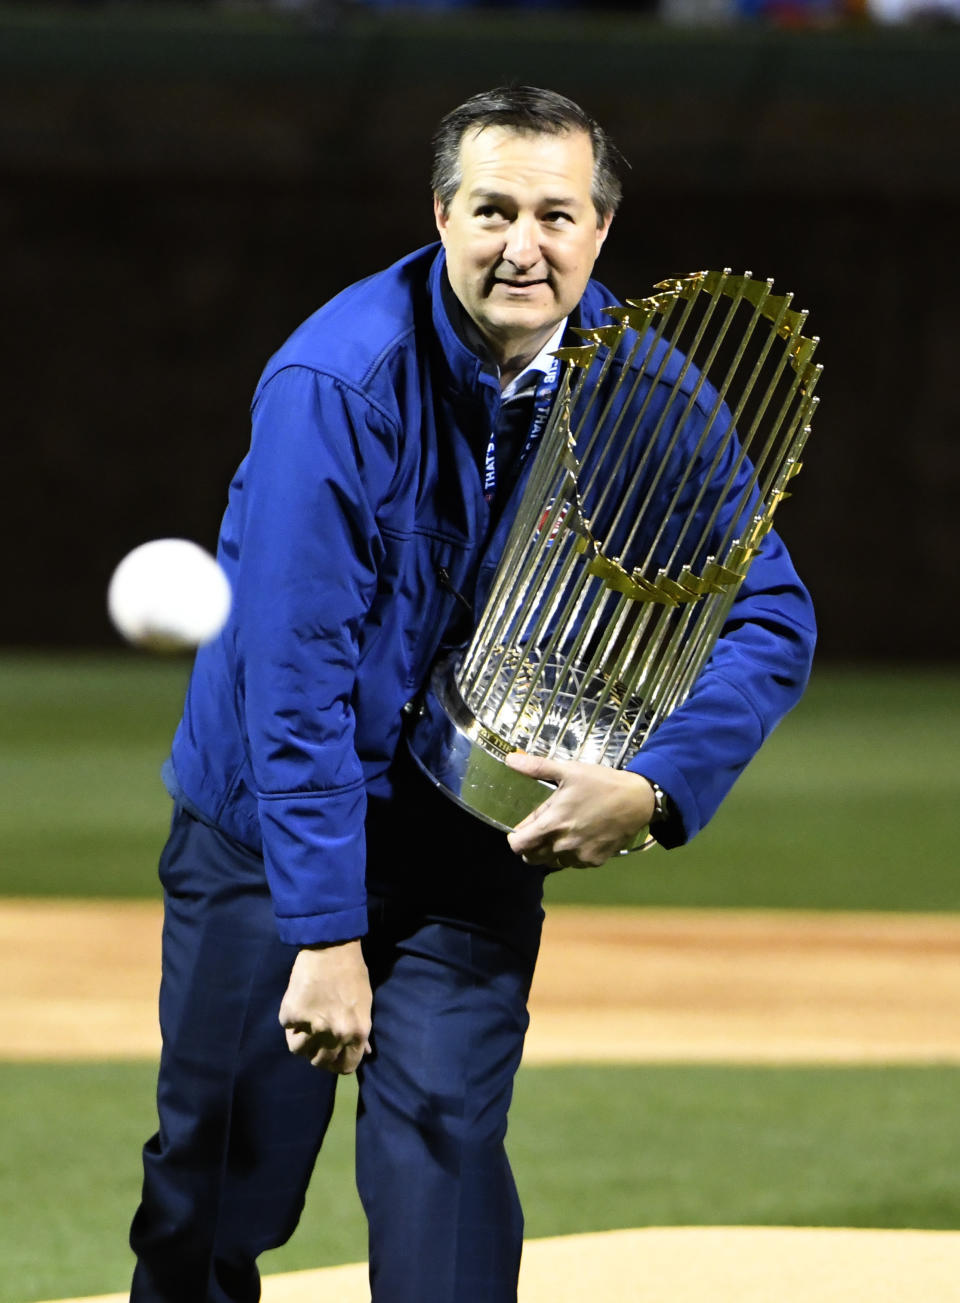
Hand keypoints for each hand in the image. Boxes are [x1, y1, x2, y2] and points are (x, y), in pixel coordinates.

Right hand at [279, 938, 371, 1073]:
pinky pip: (287, 1027)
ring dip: (300, 1039)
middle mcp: (335, 1034)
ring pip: (298, 1050)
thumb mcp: (365, 1004)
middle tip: (316, 1039)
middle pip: (319, 1063)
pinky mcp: (293, 1014)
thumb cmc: (352, 972)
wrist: (331, 947)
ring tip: (304, 1023)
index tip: (330, 1056)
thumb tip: (363, 1052)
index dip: (336, 1064)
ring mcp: (312, 1026)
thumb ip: (361, 1031)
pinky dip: (290, 1019)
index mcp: (356, 1033)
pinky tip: (298, 1003)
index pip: (345, 1068)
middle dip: (317, 1053)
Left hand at [505, 752, 655, 868]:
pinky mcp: (595, 861)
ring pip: (552, 863)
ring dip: (550, 852)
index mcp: (553, 824)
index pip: (518, 846)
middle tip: (540, 830)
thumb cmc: (601, 783)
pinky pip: (573, 864)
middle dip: (530, 846)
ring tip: (562, 832)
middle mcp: (563, 846)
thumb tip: (510, 758)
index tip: (522, 828)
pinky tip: (580, 837)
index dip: (515, 838)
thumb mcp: (568, 770)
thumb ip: (536, 767)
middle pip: (531, 858)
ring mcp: (580, 857)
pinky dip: (571, 855)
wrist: (637, 800)